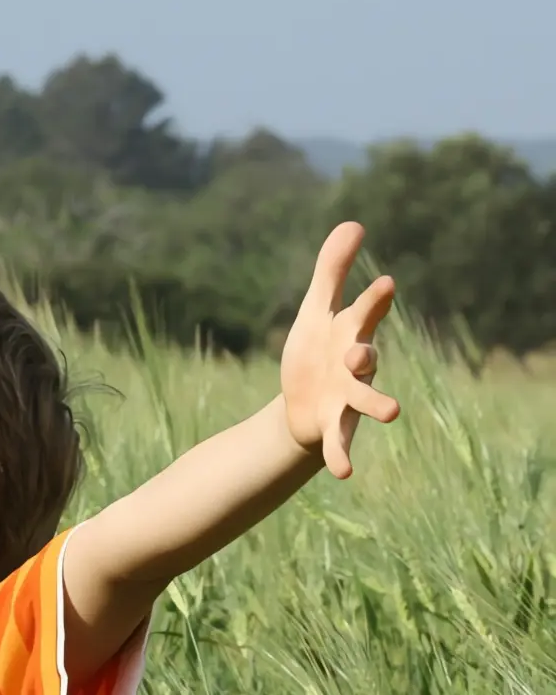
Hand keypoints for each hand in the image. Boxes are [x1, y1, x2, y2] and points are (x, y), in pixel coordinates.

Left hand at [280, 223, 401, 479]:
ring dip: (377, 405)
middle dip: (366, 354)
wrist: (300, 404)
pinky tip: (344, 473)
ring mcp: (347, 398)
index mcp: (349, 334)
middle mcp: (354, 366)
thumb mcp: (315, 311)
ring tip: (393, 411)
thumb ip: (333, 271)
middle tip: (362, 352)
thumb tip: (354, 222)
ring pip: (366, 401)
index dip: (373, 300)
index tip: (384, 283)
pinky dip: (342, 456)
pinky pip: (342, 443)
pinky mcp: (334, 426)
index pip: (363, 313)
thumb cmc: (314, 352)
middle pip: (365, 358)